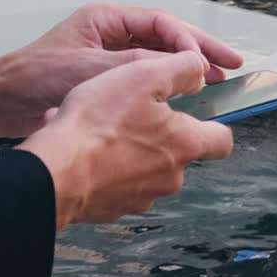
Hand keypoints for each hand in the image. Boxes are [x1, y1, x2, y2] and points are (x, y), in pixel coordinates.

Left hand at [0, 3, 242, 139]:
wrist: (0, 104)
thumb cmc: (36, 79)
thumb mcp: (93, 69)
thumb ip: (139, 65)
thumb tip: (184, 66)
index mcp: (106, 19)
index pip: (161, 24)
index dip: (193, 42)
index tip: (216, 62)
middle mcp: (109, 34)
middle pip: (164, 39)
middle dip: (198, 52)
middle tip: (232, 66)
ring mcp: (105, 58)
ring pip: (155, 61)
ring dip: (184, 72)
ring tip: (216, 84)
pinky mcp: (101, 83)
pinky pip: (141, 82)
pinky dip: (163, 90)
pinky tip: (180, 105)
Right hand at [17, 52, 233, 230]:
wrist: (55, 170)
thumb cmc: (97, 125)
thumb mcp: (143, 75)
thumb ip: (181, 68)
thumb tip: (198, 68)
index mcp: (185, 145)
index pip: (222, 140)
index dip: (212, 124)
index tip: (197, 115)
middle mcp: (169, 177)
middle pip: (176, 153)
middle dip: (155, 134)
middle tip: (127, 113)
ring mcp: (140, 197)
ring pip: (141, 168)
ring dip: (125, 149)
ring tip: (96, 129)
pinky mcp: (112, 208)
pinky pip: (113, 184)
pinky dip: (103, 167)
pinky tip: (83, 149)